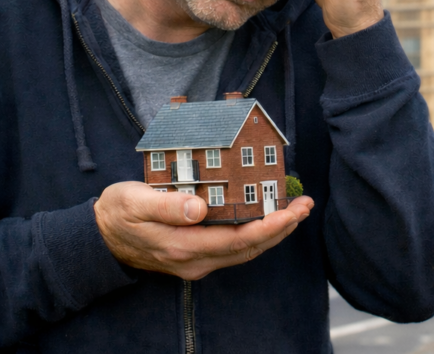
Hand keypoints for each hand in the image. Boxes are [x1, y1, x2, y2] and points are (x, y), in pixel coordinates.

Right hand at [94, 181, 313, 280]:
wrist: (98, 238)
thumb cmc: (118, 213)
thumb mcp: (135, 201)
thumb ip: (168, 205)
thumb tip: (200, 208)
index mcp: (184, 245)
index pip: (239, 240)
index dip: (270, 226)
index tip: (292, 211)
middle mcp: (195, 259)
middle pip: (249, 247)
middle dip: (282, 227)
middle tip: (305, 205)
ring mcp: (196, 260)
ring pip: (244, 249)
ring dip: (273, 231)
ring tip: (296, 209)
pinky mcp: (195, 254)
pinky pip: (234, 247)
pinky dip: (256, 233)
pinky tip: (267, 217)